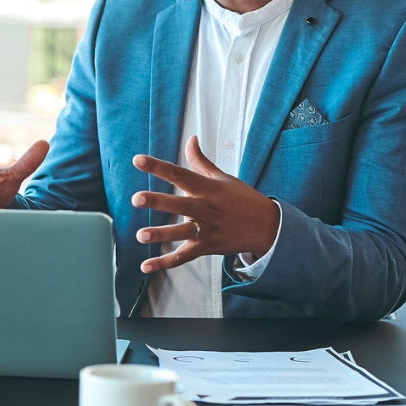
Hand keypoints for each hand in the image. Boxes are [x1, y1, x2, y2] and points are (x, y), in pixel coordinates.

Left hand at [131, 136, 280, 272]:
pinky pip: (184, 257)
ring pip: (182, 232)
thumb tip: (191, 139)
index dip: (158, 167)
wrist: (268, 226)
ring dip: (161, 234)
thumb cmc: (242, 199)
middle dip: (158, 201)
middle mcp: (206, 208)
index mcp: (207, 188)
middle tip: (137, 199)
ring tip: (141, 235)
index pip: (179, 173)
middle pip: (180, 203)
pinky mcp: (207, 247)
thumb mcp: (223, 178)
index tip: (138, 160)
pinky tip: (146, 266)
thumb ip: (200, 161)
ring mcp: (207, 229)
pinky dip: (165, 263)